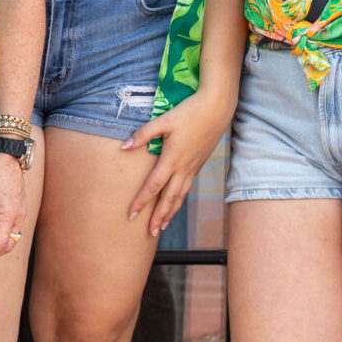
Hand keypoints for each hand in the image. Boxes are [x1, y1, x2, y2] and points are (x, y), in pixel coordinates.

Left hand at [123, 89, 230, 236]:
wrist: (217, 108)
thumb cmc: (189, 112)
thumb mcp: (164, 120)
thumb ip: (143, 134)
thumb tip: (123, 146)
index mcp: (172, 159)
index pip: (153, 186)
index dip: (141, 201)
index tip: (131, 215)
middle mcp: (184, 168)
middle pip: (169, 199)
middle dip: (158, 217)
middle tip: (149, 233)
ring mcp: (193, 167)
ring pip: (180, 196)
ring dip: (171, 212)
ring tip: (162, 226)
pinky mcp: (199, 164)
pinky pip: (187, 188)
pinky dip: (180, 200)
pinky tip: (175, 203)